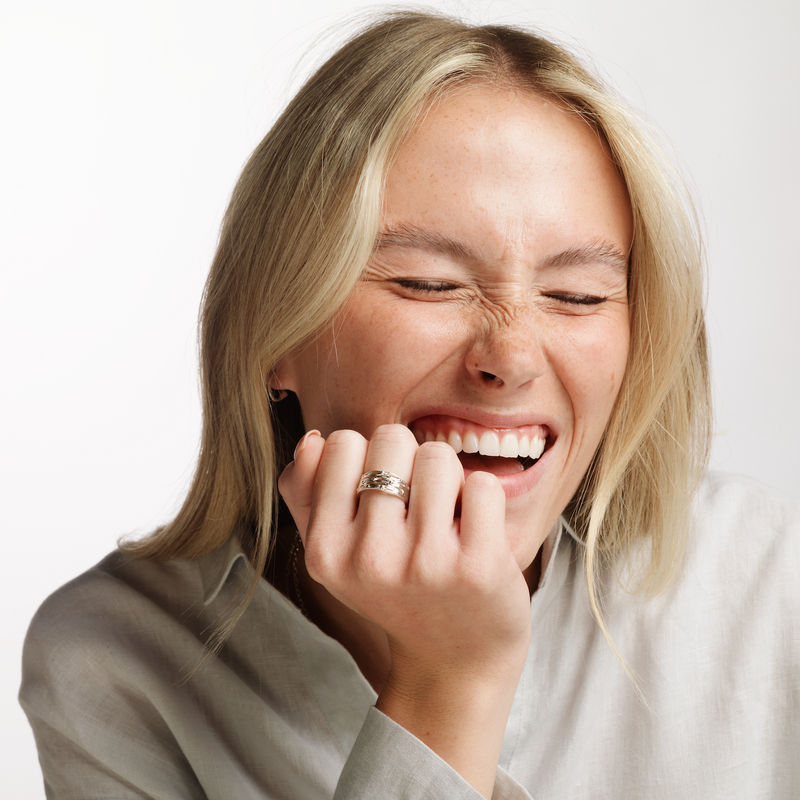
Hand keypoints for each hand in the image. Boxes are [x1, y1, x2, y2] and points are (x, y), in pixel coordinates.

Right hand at [279, 424, 531, 796]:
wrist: (455, 662)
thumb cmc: (397, 592)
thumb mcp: (336, 552)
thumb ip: (307, 493)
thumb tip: (311, 441)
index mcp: (325, 551)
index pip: (340, 443)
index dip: (368, 462)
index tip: (381, 502)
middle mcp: (368, 559)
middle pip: (391, 438)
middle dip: (410, 462)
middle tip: (417, 510)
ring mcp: (425, 564)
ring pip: (439, 456)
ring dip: (450, 482)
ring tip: (446, 524)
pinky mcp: (478, 567)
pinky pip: (483, 485)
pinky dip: (485, 502)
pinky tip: (475, 537)